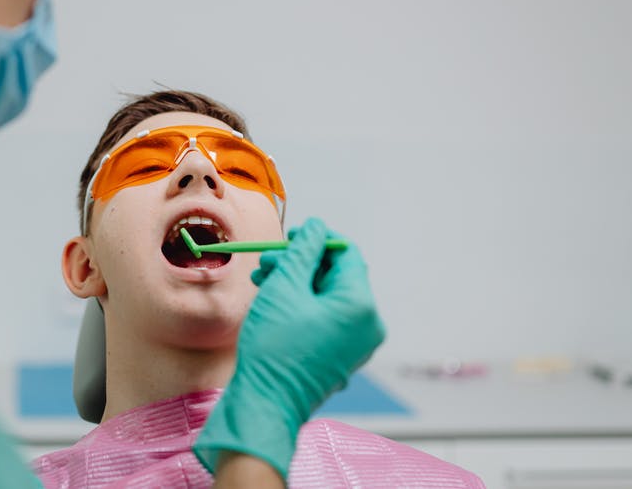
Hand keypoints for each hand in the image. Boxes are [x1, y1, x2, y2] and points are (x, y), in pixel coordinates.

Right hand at [193, 217, 384, 478]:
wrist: (267, 404)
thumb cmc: (274, 347)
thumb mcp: (284, 288)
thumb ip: (303, 251)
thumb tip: (317, 227)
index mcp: (360, 305)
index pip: (345, 253)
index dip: (316, 239)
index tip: (289, 237)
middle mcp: (368, 325)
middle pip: (336, 276)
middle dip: (300, 264)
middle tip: (267, 262)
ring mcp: (357, 344)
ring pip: (328, 297)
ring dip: (297, 284)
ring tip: (263, 282)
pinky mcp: (342, 357)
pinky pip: (327, 319)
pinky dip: (303, 307)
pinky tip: (274, 304)